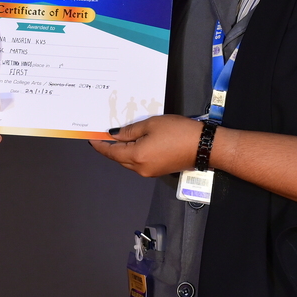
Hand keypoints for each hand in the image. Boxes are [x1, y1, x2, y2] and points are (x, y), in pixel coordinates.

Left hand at [89, 115, 204, 177]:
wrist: (203, 146)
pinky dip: (133, 154)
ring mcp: (150, 172)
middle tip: (104, 135)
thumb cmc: (179, 132)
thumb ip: (130, 131)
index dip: (100, 145)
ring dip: (123, 151)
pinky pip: (139, 163)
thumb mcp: (151, 125)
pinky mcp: (158, 171)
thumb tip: (114, 135)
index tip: (92, 139)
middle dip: (111, 148)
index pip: (111, 152)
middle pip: (119, 159)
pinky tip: (135, 143)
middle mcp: (141, 168)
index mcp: (137, 156)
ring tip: (120, 137)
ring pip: (129, 162)